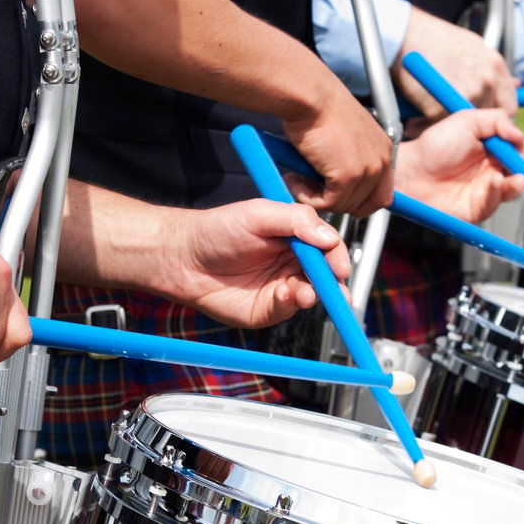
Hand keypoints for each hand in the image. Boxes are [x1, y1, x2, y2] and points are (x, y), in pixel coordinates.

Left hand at [158, 199, 351, 328]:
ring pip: (310, 295)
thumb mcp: (259, 214)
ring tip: (305, 293)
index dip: (337, 257)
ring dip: (312, 295)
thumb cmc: (217, 230)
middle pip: (325, 276)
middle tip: (336, 290)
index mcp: (295, 237)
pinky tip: (281, 295)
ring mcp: (280, 287)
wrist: (183, 258)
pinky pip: (287, 310)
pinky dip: (289, 304)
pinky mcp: (267, 309)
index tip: (340, 267)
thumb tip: (329, 239)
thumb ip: (297, 220)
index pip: (327, 247)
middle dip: (334, 284)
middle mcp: (292, 263)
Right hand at [282, 74, 393, 217]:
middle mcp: (381, 160)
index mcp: (383, 150)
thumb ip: (348, 160)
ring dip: (316, 199)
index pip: (382, 194)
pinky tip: (295, 179)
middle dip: (336, 204)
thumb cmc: (318, 107)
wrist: (309, 95)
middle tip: (311, 188)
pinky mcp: (349, 176)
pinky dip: (307, 198)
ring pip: (343, 206)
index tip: (335, 198)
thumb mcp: (344, 136)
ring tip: (298, 179)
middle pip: (366, 205)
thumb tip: (334, 186)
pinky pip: (327, 203)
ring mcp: (368, 169)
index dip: (357, 202)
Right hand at [394, 8, 517, 118]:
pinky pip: (443, 124)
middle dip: (477, 118)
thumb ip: (492, 69)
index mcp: (495, 65)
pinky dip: (432, 123)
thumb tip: (514, 84)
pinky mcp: (444, 106)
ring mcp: (466, 94)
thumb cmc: (434, 38)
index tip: (486, 114)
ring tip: (438, 108)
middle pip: (491, 117)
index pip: (510, 105)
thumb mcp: (473, 46)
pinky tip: (424, 112)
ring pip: (468, 124)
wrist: (405, 35)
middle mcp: (486, 80)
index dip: (497, 112)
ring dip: (454, 120)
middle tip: (460, 113)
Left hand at [395, 109, 523, 222]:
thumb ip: (496, 121)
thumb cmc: (432, 146)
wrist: (409, 171)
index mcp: (494, 149)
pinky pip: (497, 200)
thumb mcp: (467, 119)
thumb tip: (520, 134)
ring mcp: (486, 190)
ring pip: (517, 190)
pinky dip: (503, 190)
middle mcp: (493, 170)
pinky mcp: (477, 208)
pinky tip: (502, 180)